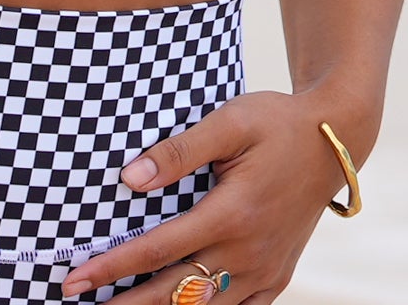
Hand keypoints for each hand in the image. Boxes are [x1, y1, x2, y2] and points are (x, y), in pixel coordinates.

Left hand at [59, 89, 358, 302]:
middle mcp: (248, 253)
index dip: (111, 267)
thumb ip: (178, 151)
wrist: (333, 139)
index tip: (74, 280)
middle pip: (175, 294)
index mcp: (232, 215)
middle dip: (125, 304)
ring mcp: (265, 270)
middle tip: (77, 302)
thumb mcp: (229, 122)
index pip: (158, 251)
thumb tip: (128, 179)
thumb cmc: (275, 122)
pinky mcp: (277, 276)